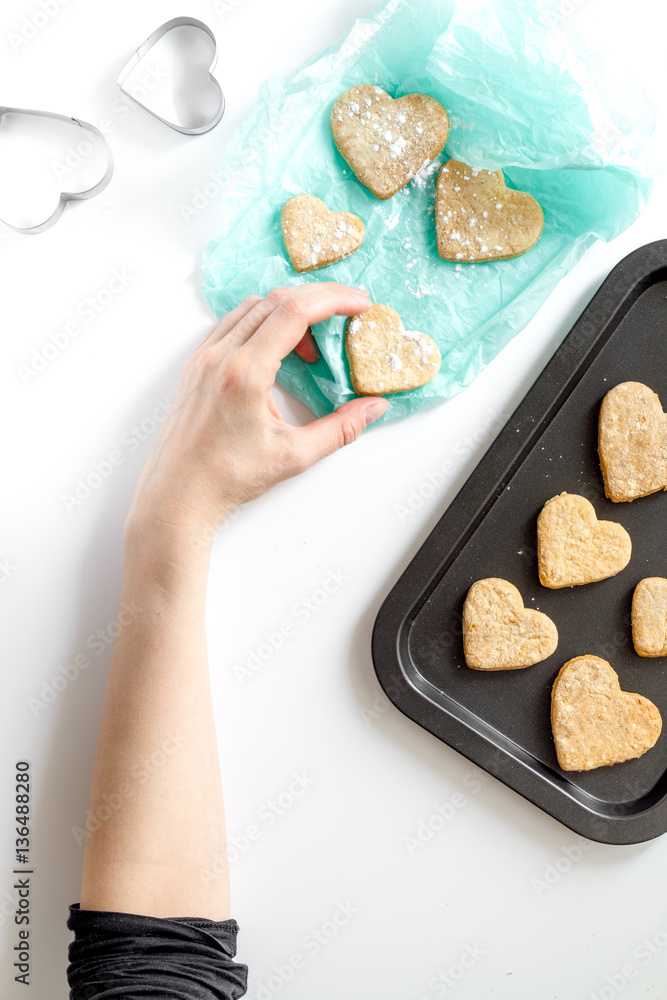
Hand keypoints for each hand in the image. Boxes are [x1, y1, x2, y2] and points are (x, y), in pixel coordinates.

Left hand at [127, 283, 388, 538]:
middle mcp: (221, 356)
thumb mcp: (294, 456)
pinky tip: (279, 348)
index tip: (359, 304)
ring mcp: (204, 357)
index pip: (294, 312)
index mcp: (245, 373)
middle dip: (318, 298)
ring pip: (253, 307)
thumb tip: (374, 408)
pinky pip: (232, 323)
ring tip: (313, 345)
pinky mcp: (196, 364)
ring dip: (289, 311)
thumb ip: (341, 429)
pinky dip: (262, 322)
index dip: (333, 299)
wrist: (177, 494)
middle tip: (348, 311)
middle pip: (276, 301)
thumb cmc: (227, 479)